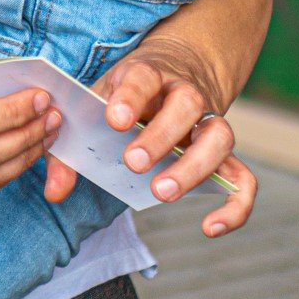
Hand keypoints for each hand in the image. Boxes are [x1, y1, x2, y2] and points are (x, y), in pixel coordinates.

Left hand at [42, 37, 255, 236]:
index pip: (143, 76)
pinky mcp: (224, 153)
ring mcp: (208, 122)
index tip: (114, 119)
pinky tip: (209, 228)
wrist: (174, 70)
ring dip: (194, 166)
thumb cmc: (124, 98)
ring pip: (220, 135)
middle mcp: (185, 92)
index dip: (130, 96)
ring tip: (161, 191)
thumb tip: (55, 191)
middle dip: (161, 135)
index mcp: (148, 73)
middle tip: (133, 162)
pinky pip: (243, 178)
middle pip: (187, 103)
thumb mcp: (95, 106)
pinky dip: (235, 205)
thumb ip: (70, 149)